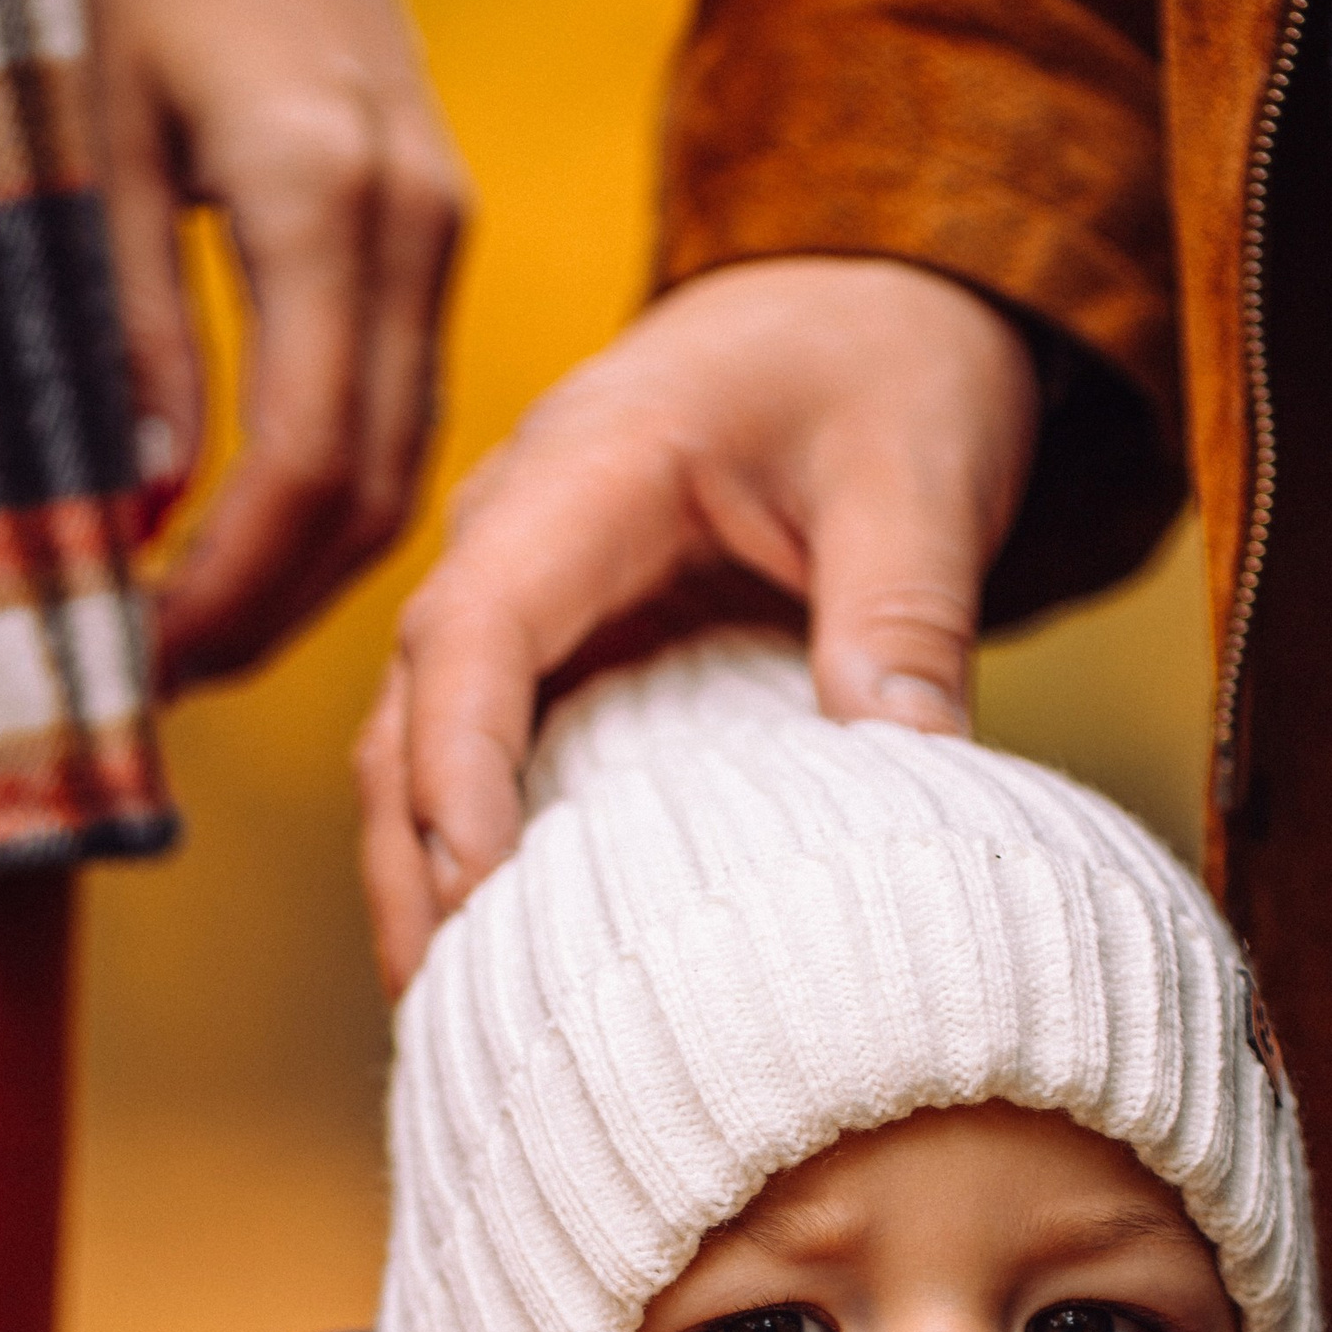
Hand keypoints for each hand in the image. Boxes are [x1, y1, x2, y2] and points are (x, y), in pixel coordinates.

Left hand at [77, 0, 468, 692]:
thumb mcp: (92, 136)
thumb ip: (128, 334)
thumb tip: (141, 515)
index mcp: (325, 200)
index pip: (302, 468)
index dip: (227, 593)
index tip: (147, 661)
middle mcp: (412, 228)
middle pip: (376, 494)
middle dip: (273, 612)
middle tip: (167, 683)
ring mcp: (440, 227)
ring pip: (409, 463)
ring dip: (313, 571)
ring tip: (204, 631)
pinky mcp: (434, 221)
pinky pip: (409, 402)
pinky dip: (340, 493)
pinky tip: (258, 528)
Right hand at [354, 258, 1040, 987]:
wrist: (876, 302)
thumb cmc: (890, 365)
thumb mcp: (921, 468)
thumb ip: (906, 609)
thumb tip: (906, 767)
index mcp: (589, 471)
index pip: (475, 633)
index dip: (460, 771)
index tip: (481, 899)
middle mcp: (519, 535)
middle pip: (410, 714)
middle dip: (412, 867)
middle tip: (446, 1021)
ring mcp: (529, 596)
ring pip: (422, 750)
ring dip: (425, 882)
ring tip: (458, 1029)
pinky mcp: (563, 650)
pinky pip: (490, 761)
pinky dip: (481, 860)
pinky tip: (512, 970)